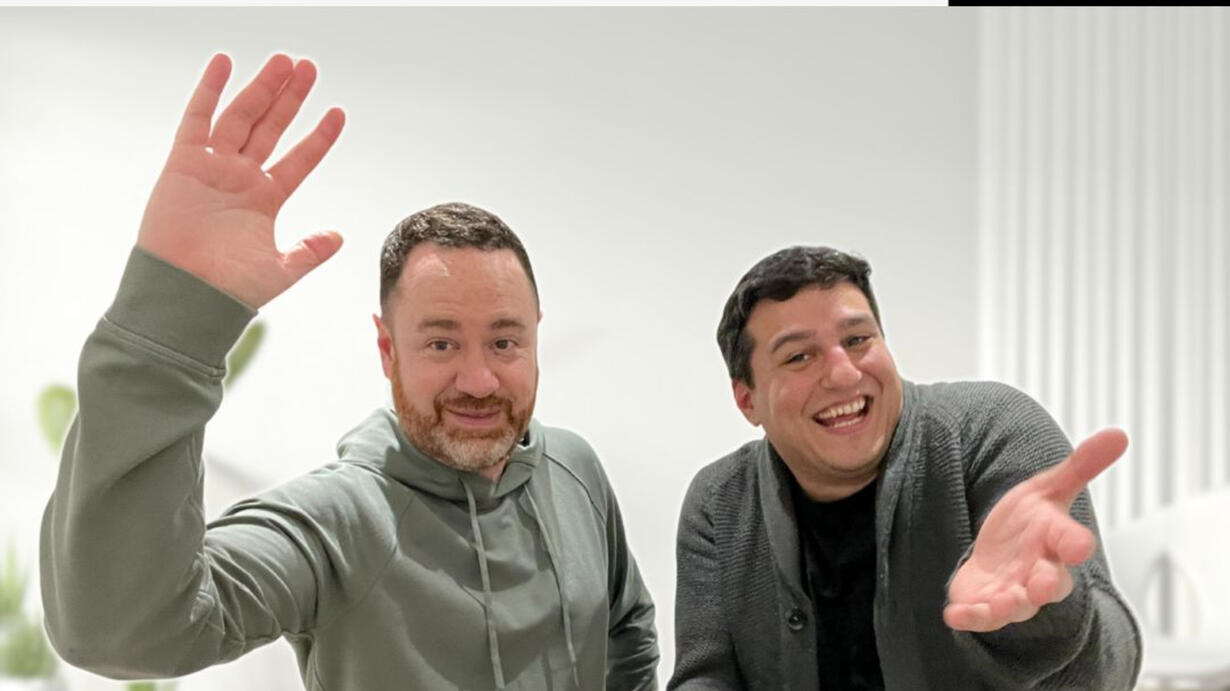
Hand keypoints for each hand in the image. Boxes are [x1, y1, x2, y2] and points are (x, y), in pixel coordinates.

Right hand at [137, 53, 344, 307]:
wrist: (185, 296)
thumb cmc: (230, 290)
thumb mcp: (280, 269)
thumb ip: (309, 251)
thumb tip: (339, 237)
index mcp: (266, 199)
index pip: (299, 159)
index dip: (319, 137)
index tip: (339, 113)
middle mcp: (241, 178)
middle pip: (271, 127)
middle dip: (290, 98)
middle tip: (308, 66)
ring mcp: (213, 167)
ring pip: (242, 117)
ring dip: (262, 88)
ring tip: (283, 60)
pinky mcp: (183, 163)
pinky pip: (197, 119)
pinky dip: (210, 91)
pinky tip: (224, 63)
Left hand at [943, 428, 1127, 631]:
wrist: (999, 548)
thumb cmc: (1031, 520)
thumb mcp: (1050, 487)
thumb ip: (1081, 466)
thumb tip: (1119, 434)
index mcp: (1056, 540)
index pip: (1072, 543)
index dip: (1076, 544)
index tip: (1080, 546)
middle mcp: (1039, 571)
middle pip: (1051, 583)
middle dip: (1047, 585)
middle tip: (1042, 585)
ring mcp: (1013, 591)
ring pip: (1018, 605)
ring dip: (1009, 605)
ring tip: (1001, 602)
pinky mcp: (984, 602)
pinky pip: (979, 616)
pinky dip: (969, 617)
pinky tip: (953, 614)